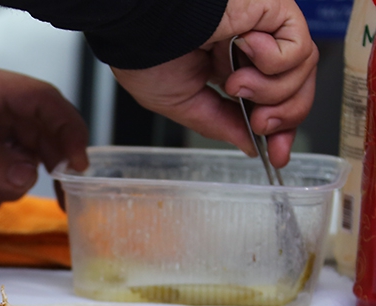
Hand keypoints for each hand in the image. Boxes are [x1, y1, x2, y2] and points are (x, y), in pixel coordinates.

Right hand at [111, 0, 316, 167]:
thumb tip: (250, 145)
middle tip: (259, 123)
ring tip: (235, 84)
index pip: (269, 101)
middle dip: (284, 117)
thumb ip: (220, 124)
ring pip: (300, 73)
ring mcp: (265, 29)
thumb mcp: (182, 105)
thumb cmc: (145, 56)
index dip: (278, 130)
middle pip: (295, 90)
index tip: (275, 154)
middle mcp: (249, 48)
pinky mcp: (275, 10)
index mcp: (226, 68)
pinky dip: (276, 62)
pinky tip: (244, 49)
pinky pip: (299, 49)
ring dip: (271, 91)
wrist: (142, 27)